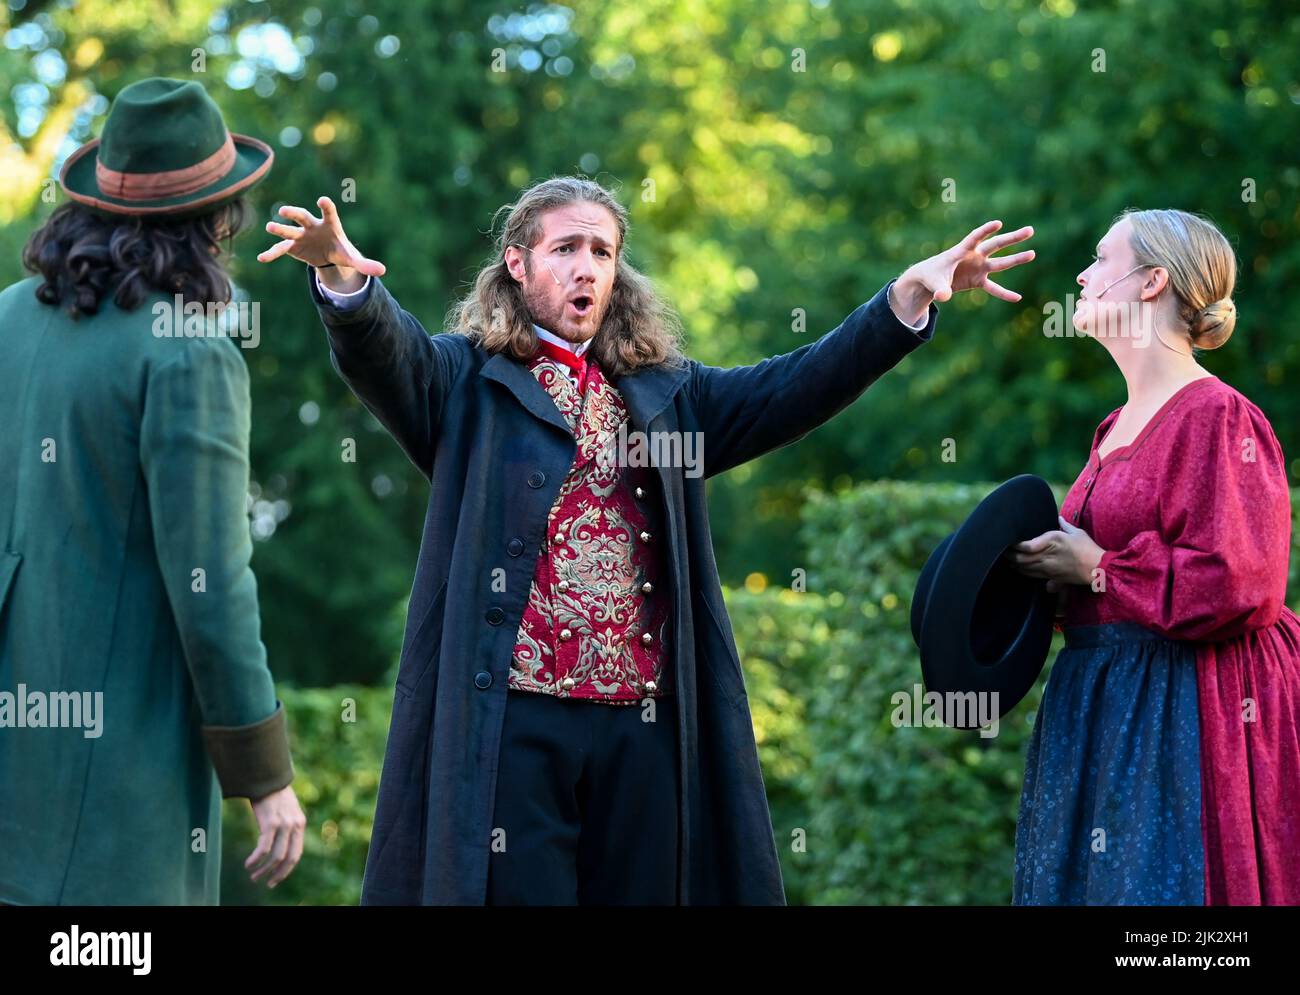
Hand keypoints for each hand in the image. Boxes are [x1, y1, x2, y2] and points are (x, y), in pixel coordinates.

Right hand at [245, 784, 305, 888]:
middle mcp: (295, 825)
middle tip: (265, 883)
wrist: (266, 774)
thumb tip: (279, 843)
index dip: (286, 869)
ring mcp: (284, 824)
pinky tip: (248, 863)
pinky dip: (256, 858)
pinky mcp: (271, 822)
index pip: (296, 854)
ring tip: (253, 875)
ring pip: (276, 856)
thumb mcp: (285, 810)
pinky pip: (264, 847)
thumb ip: (286, 825)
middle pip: (288, 858)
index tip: (276, 879)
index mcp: (300, 824)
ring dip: (264, 869)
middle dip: (276, 874)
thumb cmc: (272, 793)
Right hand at [256, 195, 385, 291]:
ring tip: (270, 227)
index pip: (329, 212)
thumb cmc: (340, 250)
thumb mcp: (352, 258)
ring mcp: (300, 235)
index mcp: (329, 224)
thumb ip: (365, 264)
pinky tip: (262, 259)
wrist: (327, 255)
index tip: (323, 201)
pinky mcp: (292, 246)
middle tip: (284, 210)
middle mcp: (312, 226)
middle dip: (294, 213)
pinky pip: (280, 249)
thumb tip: (382, 271)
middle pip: (303, 216)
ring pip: (288, 230)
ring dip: (279, 229)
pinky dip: (271, 253)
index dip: (326, 207)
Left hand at [891, 220, 1034, 321]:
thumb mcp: (933, 283)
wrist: (931, 281)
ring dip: (1016, 259)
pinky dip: (1004, 293)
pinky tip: (1017, 298)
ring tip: (1033, 253)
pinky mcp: (978, 281)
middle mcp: (974, 256)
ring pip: (1000, 262)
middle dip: (1012, 238)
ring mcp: (978, 268)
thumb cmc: (931, 276)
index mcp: (961, 251)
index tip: (998, 223)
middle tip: (1030, 230)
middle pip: (995, 245)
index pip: (974, 238)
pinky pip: (994, 288)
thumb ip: (939, 289)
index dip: (985, 230)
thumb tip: (944, 297)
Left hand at [1009, 515, 1105, 591]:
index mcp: (1052, 541)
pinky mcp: (1051, 577)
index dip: (1014, 546)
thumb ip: (1064, 526)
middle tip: (1003, 551)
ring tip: (1007, 559)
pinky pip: (1032, 575)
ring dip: (1014, 564)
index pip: (1026, 546)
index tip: (1009, 541)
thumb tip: (1058, 518)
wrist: (1097, 568)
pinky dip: (1023, 571)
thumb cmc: (1088, 548)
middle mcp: (1047, 555)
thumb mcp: (1076, 533)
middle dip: (1010, 556)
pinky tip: (1019, 568)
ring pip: (1024, 568)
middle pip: (1021, 559)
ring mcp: (1048, 568)